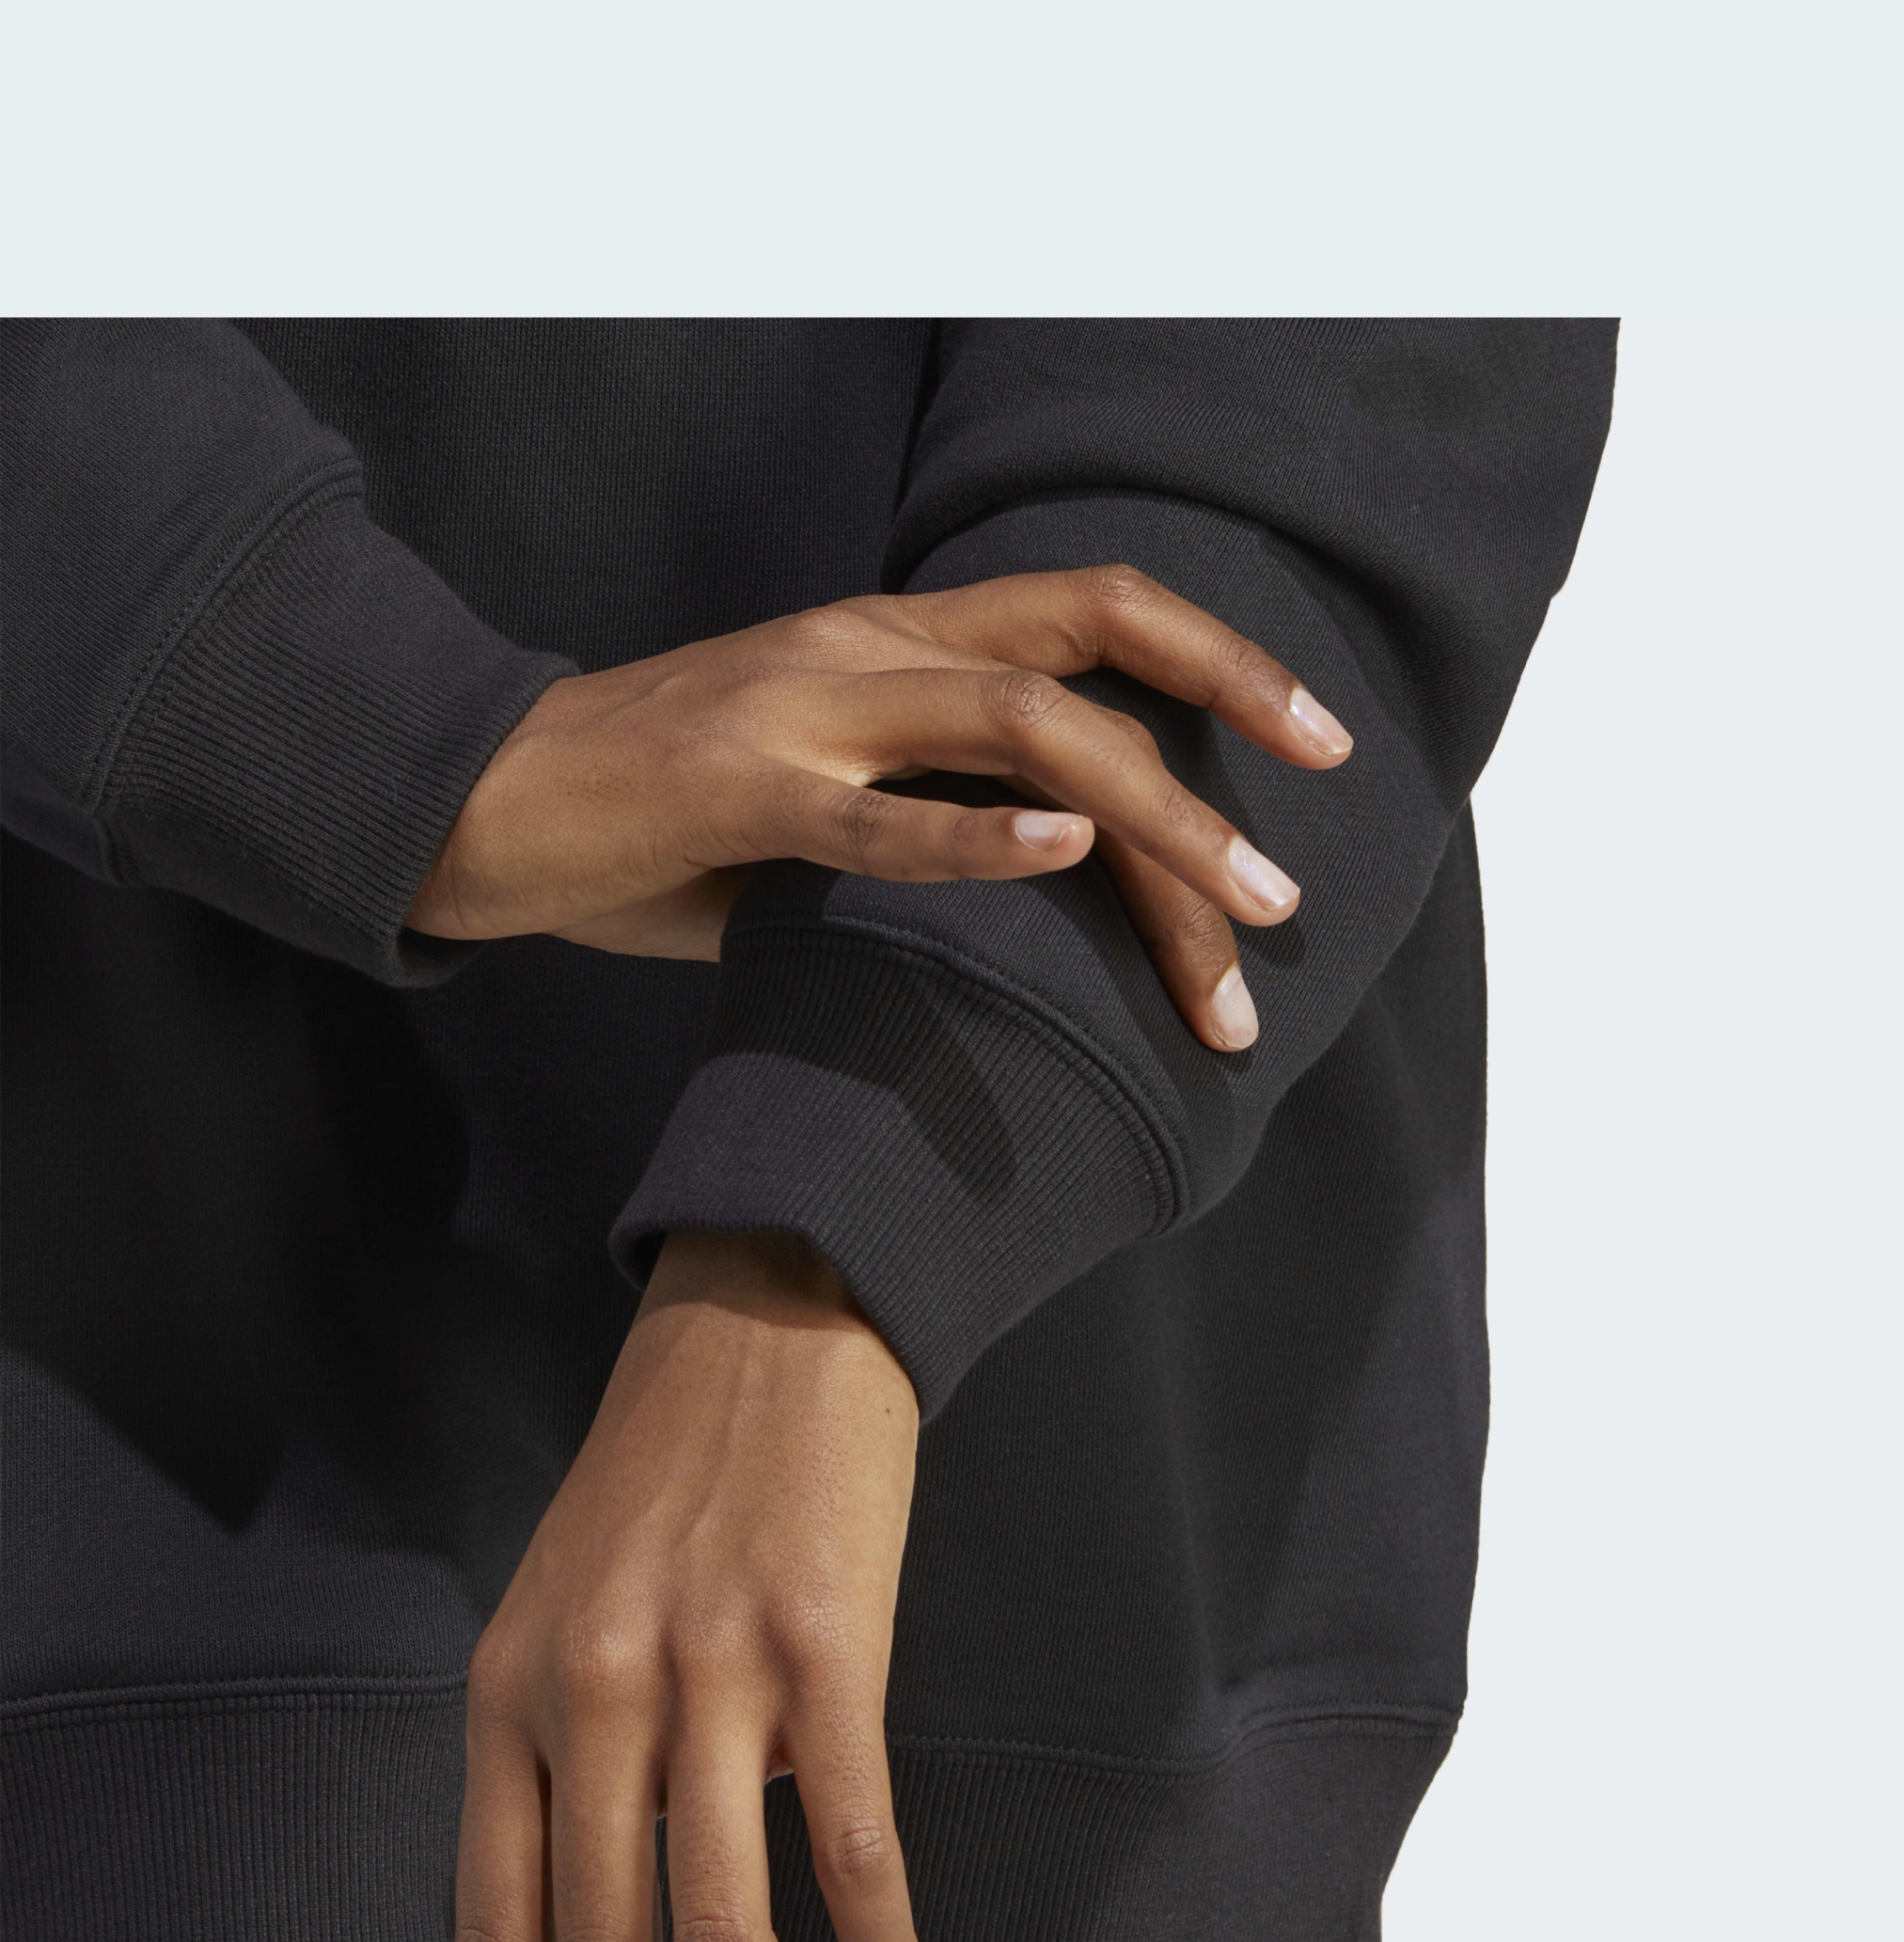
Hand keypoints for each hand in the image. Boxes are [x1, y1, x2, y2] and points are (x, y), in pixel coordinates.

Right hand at [406, 567, 1351, 1052]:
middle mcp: (871, 646)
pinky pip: (873, 812)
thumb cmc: (663, 818)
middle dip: (1230, 717)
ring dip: (1151, 819)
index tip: (1316, 746)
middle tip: (1309, 844)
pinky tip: (1059, 849)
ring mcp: (805, 706)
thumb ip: (927, 812)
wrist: (487, 801)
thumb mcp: (822, 798)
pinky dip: (972, 833)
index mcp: (899, 641)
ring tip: (1236, 917)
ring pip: (1019, 725)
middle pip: (1092, 637)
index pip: (1092, 617)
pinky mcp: (737, 788)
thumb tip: (1045, 895)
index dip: (1222, 661)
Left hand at [453, 1229, 922, 1941]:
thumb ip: (572, 1759)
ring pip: (723, 1924)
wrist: (770, 1315)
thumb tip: (640, 1922)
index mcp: (507, 1694)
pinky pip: (853, 1841)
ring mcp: (708, 1666)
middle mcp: (589, 1690)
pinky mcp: (828, 1643)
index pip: (493, 1937)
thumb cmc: (672, 1471)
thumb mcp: (567, 1611)